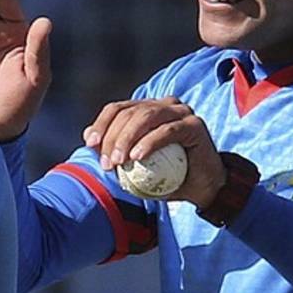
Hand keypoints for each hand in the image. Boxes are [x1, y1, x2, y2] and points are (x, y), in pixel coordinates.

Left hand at [84, 97, 225, 207]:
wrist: (203, 187)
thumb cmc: (169, 176)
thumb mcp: (136, 163)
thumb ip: (116, 149)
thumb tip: (89, 140)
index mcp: (148, 108)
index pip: (118, 108)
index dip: (101, 123)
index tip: (90, 144)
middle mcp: (165, 104)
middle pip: (130, 112)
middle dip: (112, 136)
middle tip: (106, 162)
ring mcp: (181, 112)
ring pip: (146, 116)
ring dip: (127, 138)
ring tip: (119, 161)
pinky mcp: (194, 125)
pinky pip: (167, 131)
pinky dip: (149, 142)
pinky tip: (137, 157)